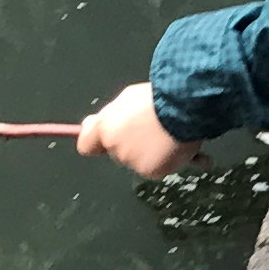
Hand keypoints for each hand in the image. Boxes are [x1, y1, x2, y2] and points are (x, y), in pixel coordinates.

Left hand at [76, 82, 200, 178]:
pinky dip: (167, 160)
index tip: (103, 139)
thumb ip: (115, 115)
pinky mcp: (151, 171)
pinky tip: (177, 146)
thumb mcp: (129, 98)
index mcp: (104, 127)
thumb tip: (106, 122)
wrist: (182, 108)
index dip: (95, 143)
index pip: (86, 145)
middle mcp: (114, 147)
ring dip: (151, 152)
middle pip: (117, 152)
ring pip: (139, 161)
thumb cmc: (157, 98)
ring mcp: (132, 161)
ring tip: (168, 134)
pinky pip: (158, 168)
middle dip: (131, 144)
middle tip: (150, 130)